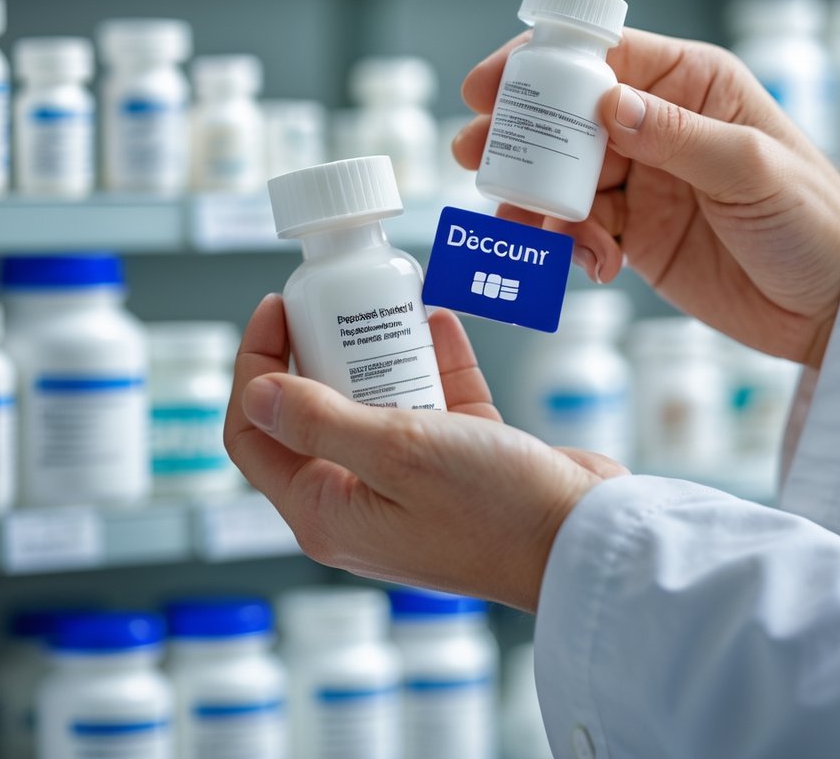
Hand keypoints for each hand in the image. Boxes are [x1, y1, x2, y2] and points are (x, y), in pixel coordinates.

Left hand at [225, 294, 626, 611]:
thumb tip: (255, 392)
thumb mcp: (395, 452)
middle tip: (338, 300)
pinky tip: (440, 326)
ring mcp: (410, 486)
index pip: (256, 434)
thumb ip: (319, 422)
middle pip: (315, 414)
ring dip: (382, 354)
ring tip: (391, 305)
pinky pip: (432, 405)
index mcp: (327, 511)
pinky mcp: (459, 467)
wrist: (584, 539)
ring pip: (376, 404)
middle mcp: (361, 502)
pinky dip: (434, 365)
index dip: (254, 366)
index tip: (278, 308)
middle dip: (322, 352)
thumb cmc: (493, 509)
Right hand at [454, 29, 839, 368]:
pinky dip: (572, 245)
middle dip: (518, 137)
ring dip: (539, 203)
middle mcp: (658, 125)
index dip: (541, 65)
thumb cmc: (812, 221)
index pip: (604, 56)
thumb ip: (676, 135)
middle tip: (475, 156)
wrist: (828, 306)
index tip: (488, 86)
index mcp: (692, 85)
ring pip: (564, 178)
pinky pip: (580, 227)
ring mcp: (642, 179)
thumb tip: (606, 105)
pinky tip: (594, 264)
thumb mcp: (752, 170)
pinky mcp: (633, 230)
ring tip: (531, 230)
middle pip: (568, 118)